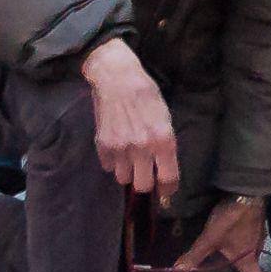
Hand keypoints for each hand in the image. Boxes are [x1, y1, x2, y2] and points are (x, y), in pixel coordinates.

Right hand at [81, 38, 179, 200]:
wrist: (118, 79)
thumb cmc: (147, 95)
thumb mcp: (165, 118)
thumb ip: (165, 144)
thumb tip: (164, 168)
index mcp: (163, 140)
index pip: (168, 178)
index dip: (168, 189)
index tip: (167, 192)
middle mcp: (142, 148)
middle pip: (142, 186)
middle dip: (146, 183)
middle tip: (147, 175)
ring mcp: (120, 148)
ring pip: (123, 178)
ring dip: (128, 172)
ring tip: (131, 158)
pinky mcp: (103, 145)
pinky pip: (108, 167)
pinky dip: (113, 162)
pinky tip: (118, 149)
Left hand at [171, 193, 270, 271]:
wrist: (247, 190)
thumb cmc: (232, 218)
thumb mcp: (210, 238)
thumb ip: (194, 255)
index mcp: (247, 259)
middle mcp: (255, 250)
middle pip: (254, 270)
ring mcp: (256, 237)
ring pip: (251, 255)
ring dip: (245, 264)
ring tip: (235, 268)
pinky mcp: (254, 225)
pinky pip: (249, 243)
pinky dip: (242, 249)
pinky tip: (234, 243)